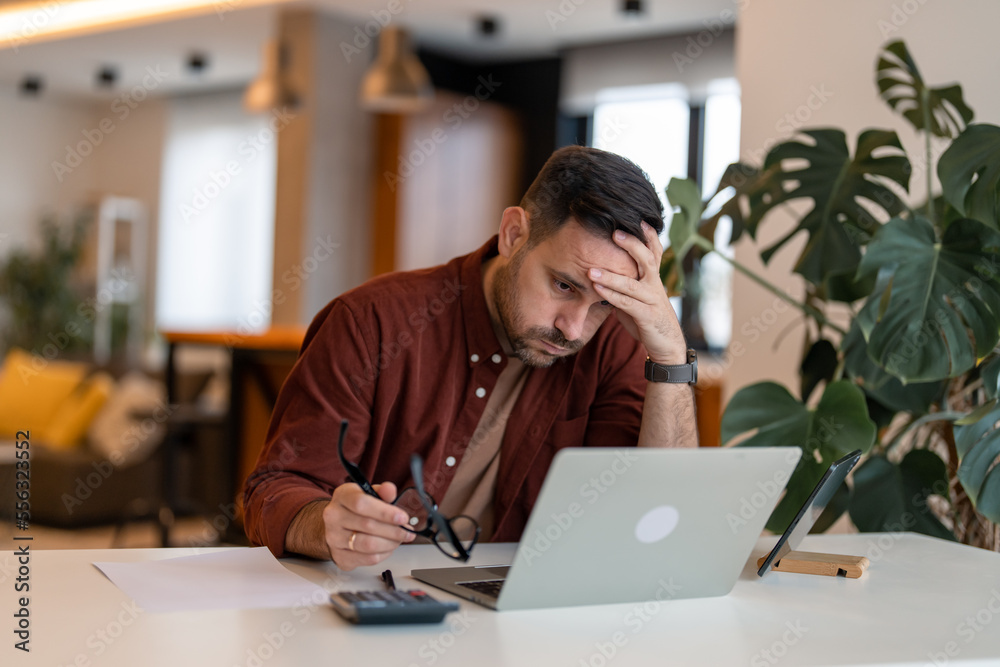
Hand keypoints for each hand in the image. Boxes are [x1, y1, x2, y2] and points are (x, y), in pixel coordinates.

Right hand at [322, 482, 414, 570]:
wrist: (338, 525)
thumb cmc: (356, 508)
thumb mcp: (369, 494)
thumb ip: (382, 492)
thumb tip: (390, 490)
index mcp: (342, 496)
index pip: (361, 503)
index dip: (385, 512)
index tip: (402, 517)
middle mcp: (333, 517)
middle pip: (368, 525)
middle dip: (394, 530)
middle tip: (408, 531)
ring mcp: (334, 538)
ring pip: (368, 545)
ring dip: (391, 543)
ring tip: (400, 539)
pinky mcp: (340, 557)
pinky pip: (368, 559)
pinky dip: (384, 554)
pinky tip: (389, 547)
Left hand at [589, 221, 686, 363]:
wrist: (666, 343)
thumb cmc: (646, 316)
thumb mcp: (636, 295)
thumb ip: (623, 282)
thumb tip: (600, 268)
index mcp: (653, 277)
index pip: (654, 250)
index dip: (648, 234)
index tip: (638, 217)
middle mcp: (655, 285)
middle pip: (647, 259)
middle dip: (631, 244)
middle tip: (614, 233)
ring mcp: (652, 300)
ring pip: (631, 283)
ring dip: (610, 275)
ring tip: (590, 270)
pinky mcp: (646, 315)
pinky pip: (626, 303)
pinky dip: (610, 295)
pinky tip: (596, 289)